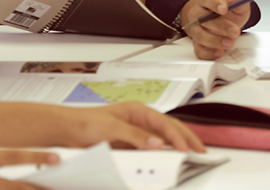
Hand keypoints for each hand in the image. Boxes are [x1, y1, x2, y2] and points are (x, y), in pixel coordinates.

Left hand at [62, 101, 205, 152]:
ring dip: (178, 146)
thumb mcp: (111, 128)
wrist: (68, 131)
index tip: (185, 149)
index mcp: (137, 110)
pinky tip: (171, 159)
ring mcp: (137, 132)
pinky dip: (164, 154)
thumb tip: (156, 143)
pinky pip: (152, 148)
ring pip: (164, 139)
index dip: (177, 137)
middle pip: (170, 128)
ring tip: (192, 154)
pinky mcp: (131, 144)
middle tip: (201, 151)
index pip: (164, 124)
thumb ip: (134, 136)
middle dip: (187, 139)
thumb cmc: (85, 123)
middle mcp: (140, 120)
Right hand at [180, 0, 251, 59]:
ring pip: (199, 35)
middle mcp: (197, 13)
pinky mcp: (197, 43)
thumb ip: (238, 2)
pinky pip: (199, 49)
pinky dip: (209, 53)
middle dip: (219, 26)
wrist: (222, 22)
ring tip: (229, 43)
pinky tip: (219, 52)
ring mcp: (195, 29)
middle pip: (202, 18)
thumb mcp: (237, 4)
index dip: (214, 3)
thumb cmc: (228, 12)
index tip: (224, 9)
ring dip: (215, 41)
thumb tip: (236, 0)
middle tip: (234, 31)